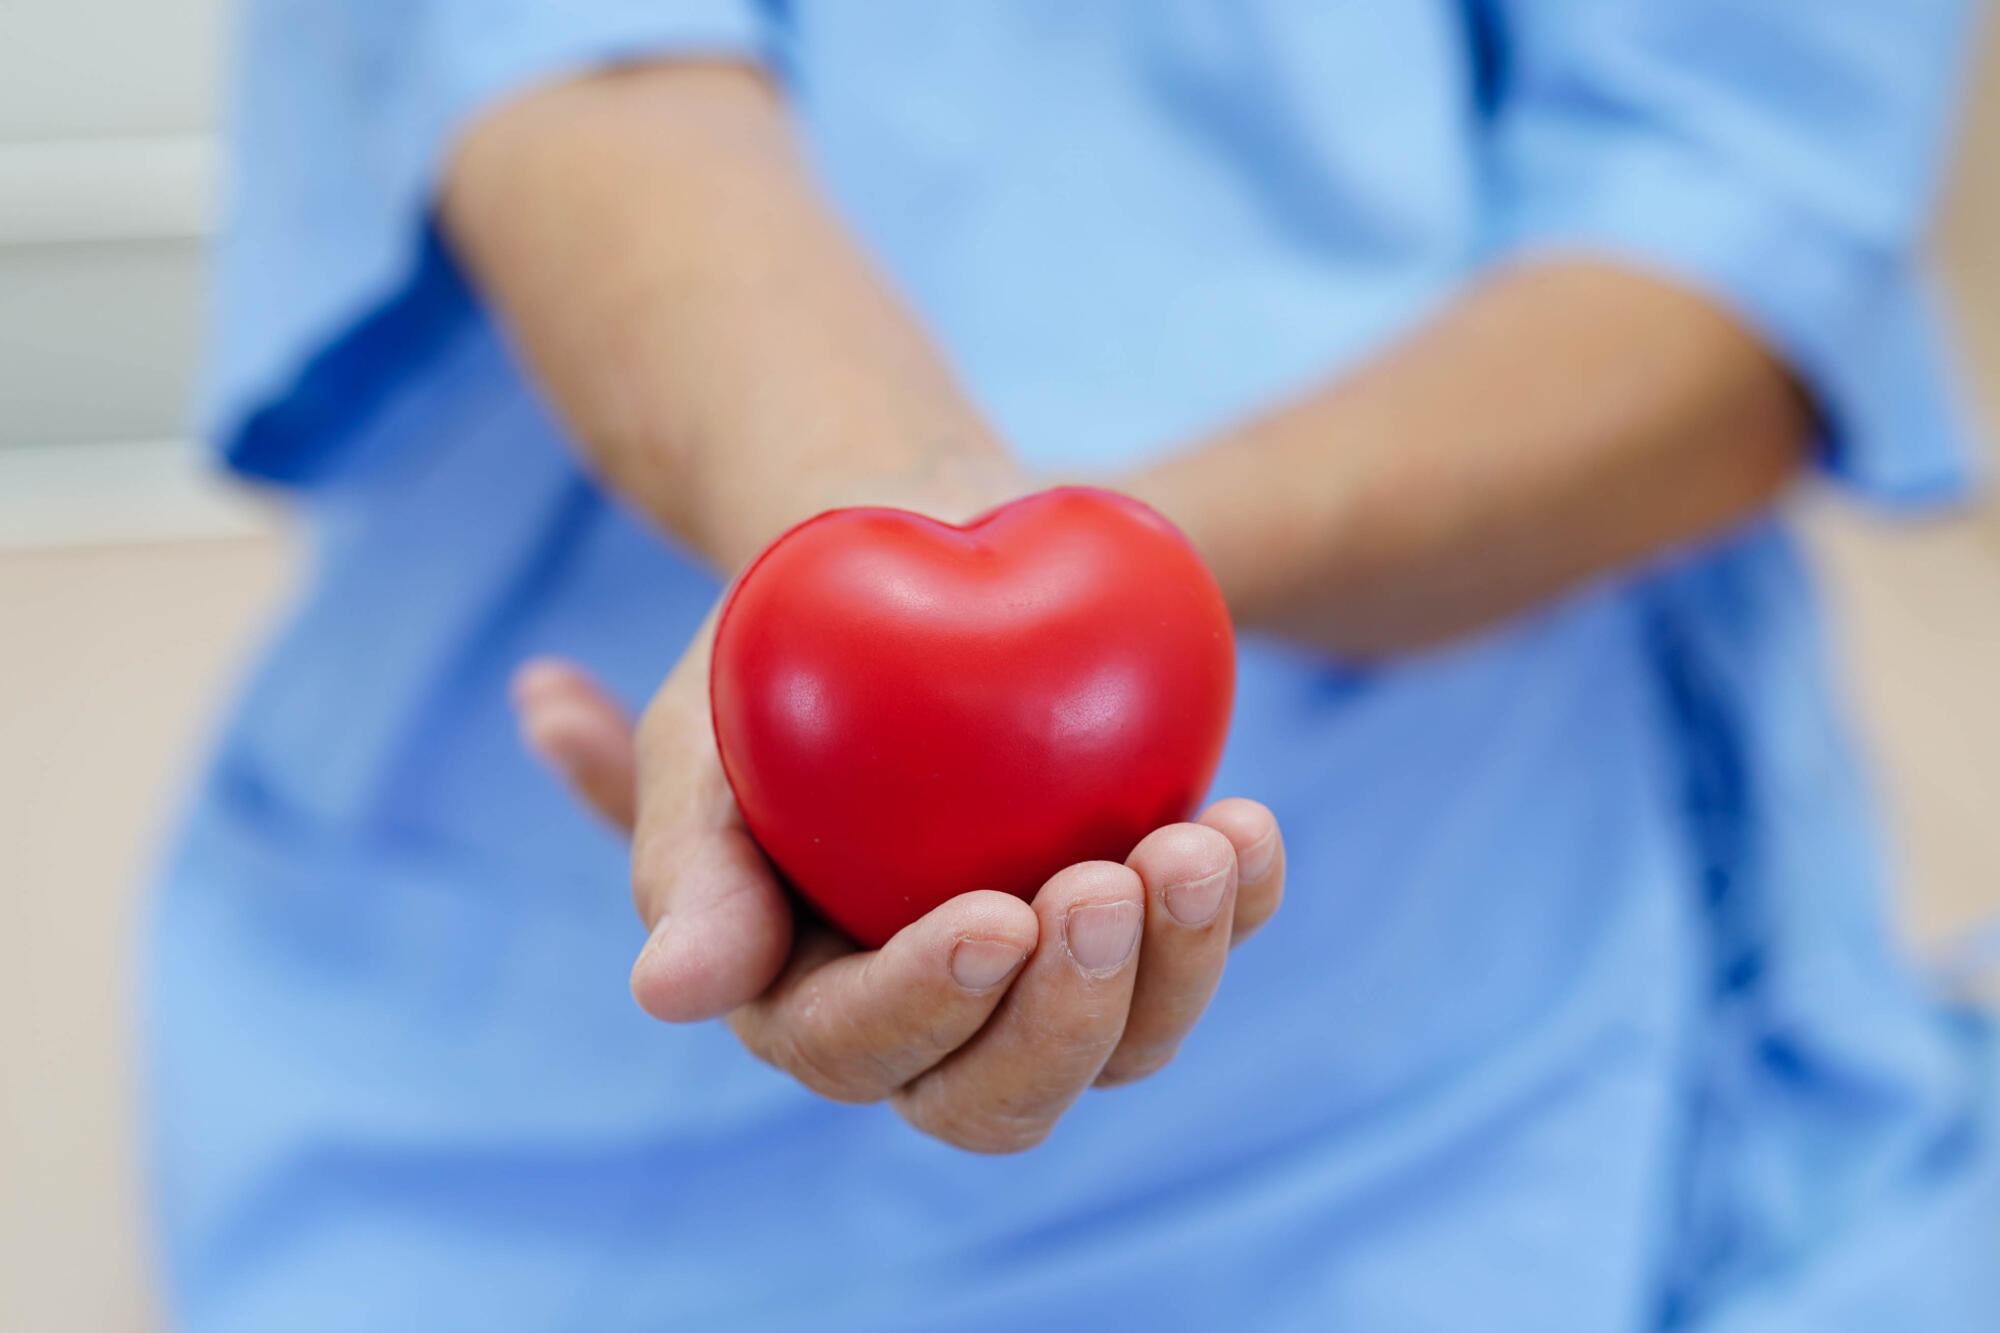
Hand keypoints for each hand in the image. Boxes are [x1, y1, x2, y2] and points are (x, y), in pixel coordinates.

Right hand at [512, 627, 1282, 1152]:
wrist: (894, 575)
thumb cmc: (776, 660)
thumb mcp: (703, 741)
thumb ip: (688, 869)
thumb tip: (666, 994)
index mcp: (804, 1000)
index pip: (858, 1049)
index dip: (928, 1007)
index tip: (996, 919)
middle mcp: (931, 1023)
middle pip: (1001, 1098)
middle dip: (1068, 1016)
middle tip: (1106, 885)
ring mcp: (1045, 987)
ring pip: (1122, 1049)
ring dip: (1176, 963)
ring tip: (1202, 843)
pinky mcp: (1137, 932)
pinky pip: (1204, 958)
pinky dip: (1239, 910)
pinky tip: (1247, 827)